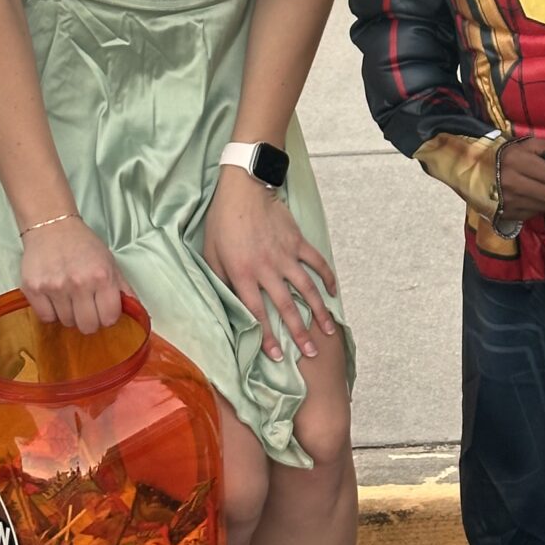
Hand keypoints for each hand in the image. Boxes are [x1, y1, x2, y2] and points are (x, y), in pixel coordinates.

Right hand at [21, 216, 128, 333]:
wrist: (52, 227)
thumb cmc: (83, 244)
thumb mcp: (110, 262)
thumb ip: (122, 289)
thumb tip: (137, 312)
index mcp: (102, 276)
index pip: (109, 317)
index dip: (108, 317)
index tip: (104, 311)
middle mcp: (79, 283)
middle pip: (87, 326)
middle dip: (89, 320)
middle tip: (86, 307)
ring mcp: (55, 287)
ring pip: (66, 322)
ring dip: (69, 314)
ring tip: (69, 295)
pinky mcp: (34, 289)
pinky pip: (46, 318)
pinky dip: (51, 312)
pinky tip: (55, 297)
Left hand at [203, 167, 337, 362]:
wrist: (244, 189)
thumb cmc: (222, 222)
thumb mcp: (210, 254)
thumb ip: (220, 280)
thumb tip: (226, 304)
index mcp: (243, 274)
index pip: (256, 314)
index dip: (268, 337)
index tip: (278, 355)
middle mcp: (267, 269)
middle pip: (285, 307)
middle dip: (299, 333)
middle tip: (311, 353)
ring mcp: (285, 255)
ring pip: (306, 289)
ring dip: (319, 311)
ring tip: (329, 330)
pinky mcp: (297, 241)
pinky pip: (316, 262)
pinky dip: (327, 277)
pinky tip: (333, 292)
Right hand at [496, 138, 544, 220]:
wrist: (475, 171)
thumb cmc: (506, 155)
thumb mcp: (526, 144)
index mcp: (516, 160)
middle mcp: (511, 182)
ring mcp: (508, 200)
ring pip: (543, 207)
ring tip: (542, 191)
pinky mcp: (506, 213)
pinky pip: (532, 214)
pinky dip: (535, 207)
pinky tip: (530, 198)